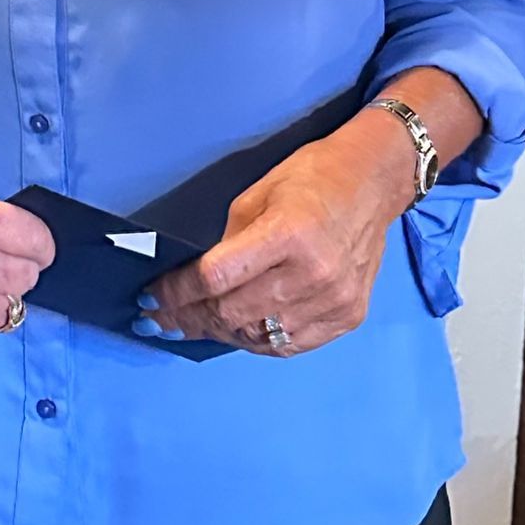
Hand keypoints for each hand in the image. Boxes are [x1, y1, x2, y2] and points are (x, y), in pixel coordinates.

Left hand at [138, 118, 415, 356]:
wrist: (374, 183)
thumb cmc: (311, 179)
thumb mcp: (255, 197)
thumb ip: (227, 243)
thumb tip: (194, 282)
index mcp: (286, 235)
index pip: (215, 278)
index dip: (176, 293)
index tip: (150, 300)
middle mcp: (313, 274)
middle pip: (232, 313)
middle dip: (189, 318)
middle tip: (162, 319)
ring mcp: (334, 300)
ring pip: (258, 336)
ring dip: (219, 333)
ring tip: (193, 327)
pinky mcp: (349, 316)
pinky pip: (290, 345)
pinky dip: (258, 341)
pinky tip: (236, 332)